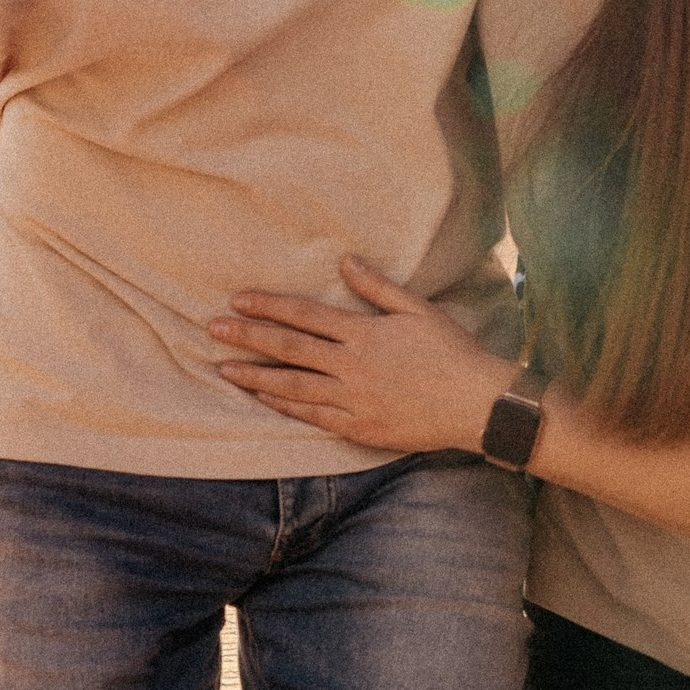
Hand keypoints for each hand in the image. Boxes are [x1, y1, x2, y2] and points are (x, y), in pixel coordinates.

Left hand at [210, 258, 512, 454]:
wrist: (477, 405)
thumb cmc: (452, 352)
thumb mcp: (417, 310)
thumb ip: (376, 287)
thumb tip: (345, 260)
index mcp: (364, 334)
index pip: (304, 315)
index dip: (268, 306)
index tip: (237, 299)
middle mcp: (352, 367)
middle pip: (288, 349)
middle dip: (247, 337)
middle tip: (213, 329)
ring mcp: (353, 401)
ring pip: (292, 388)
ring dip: (256, 377)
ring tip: (226, 370)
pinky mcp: (359, 428)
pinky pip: (313, 417)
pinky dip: (286, 408)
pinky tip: (265, 401)